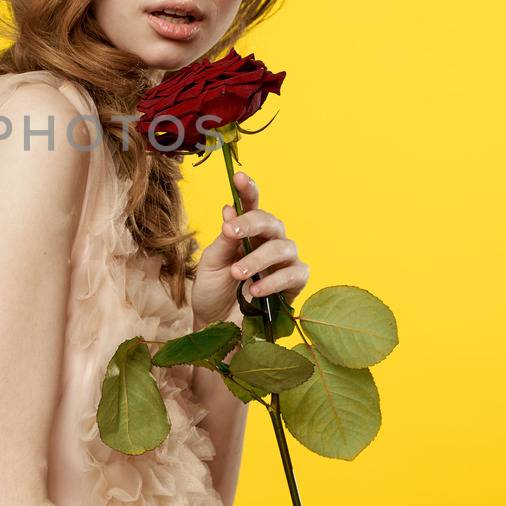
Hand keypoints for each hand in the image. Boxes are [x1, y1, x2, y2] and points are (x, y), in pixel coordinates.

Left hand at [191, 168, 307, 334]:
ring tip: (238, 273)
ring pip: (283, 247)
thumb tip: (230, 211)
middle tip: (231, 233)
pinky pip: (294, 274)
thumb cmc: (213, 292)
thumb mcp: (211, 264)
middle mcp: (268, 242)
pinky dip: (274, 281)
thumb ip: (224, 240)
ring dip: (259, 258)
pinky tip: (255, 290)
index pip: (251, 206)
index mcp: (246, 233)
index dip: (248, 190)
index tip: (239, 177)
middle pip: (271, 222)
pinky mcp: (295, 284)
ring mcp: (284, 262)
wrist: (216, 328)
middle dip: (252, 223)